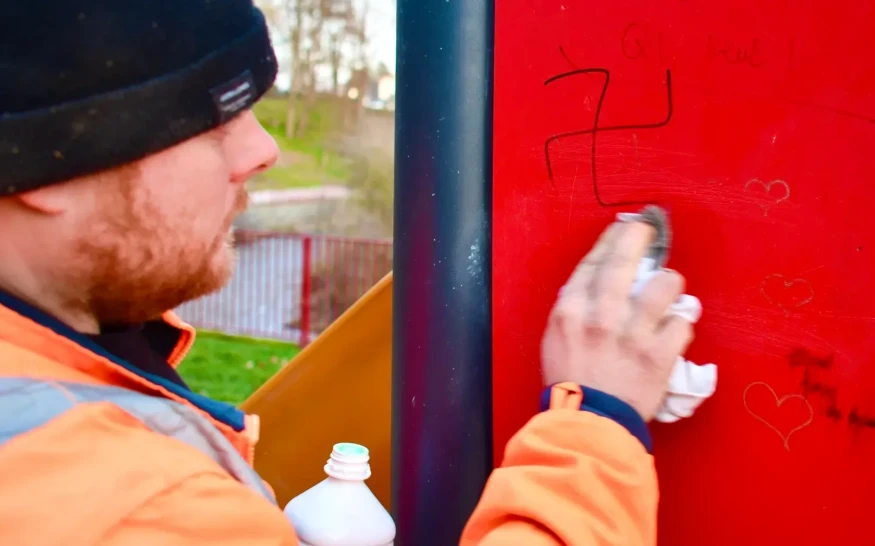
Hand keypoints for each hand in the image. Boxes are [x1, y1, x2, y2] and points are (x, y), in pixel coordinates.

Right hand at [541, 218, 694, 420]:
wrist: (587, 422)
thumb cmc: (569, 380)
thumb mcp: (557, 336)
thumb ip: (577, 306)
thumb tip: (600, 280)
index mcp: (571, 309)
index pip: (595, 261)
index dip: (613, 239)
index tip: (625, 228)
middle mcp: (601, 315)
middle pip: (626, 261)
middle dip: (641, 238)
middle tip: (651, 230)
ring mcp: (632, 335)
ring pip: (664, 286)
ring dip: (670, 283)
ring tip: (670, 290)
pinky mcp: (659, 356)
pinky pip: (682, 324)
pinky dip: (681, 323)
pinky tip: (677, 326)